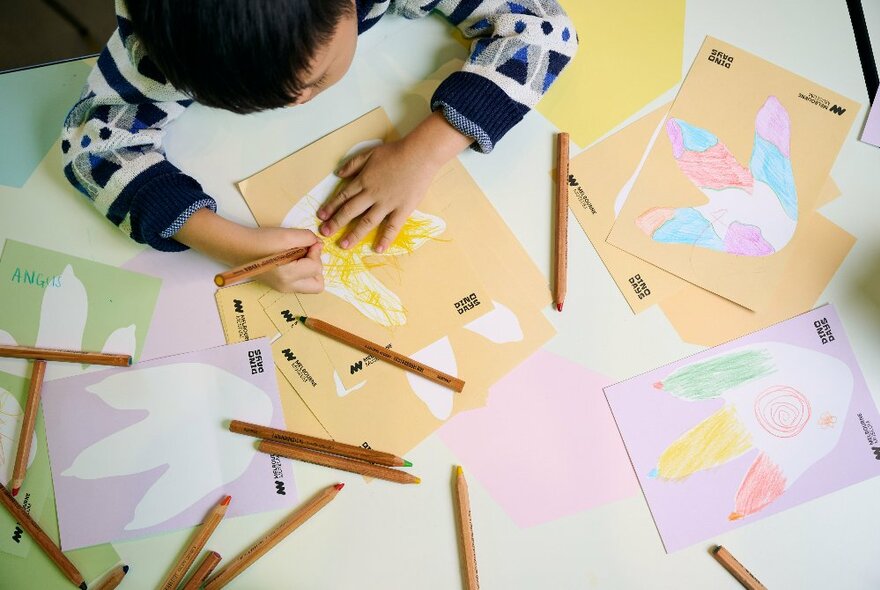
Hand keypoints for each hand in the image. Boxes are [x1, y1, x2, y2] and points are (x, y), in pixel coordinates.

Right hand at [175, 209, 324, 292]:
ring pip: (310, 285)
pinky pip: (301, 282)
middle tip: (306, 252)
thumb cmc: (260, 240)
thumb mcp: (287, 235)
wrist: (238, 247)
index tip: (309, 243)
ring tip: (299, 255)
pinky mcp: (280, 286)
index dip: (316, 252)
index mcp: (288, 275)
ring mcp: (283, 288)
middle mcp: (287, 286)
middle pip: (318, 284)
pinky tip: (293, 259)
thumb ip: (308, 238)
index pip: (316, 267)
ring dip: (310, 270)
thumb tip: (318, 244)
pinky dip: (303, 272)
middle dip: (316, 266)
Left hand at [316, 111, 472, 251]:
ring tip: (344, 245)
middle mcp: (372, 194)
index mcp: (363, 180)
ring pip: (367, 222)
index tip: (321, 217)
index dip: (331, 206)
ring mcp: (387, 204)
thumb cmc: (396, 152)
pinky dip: (385, 238)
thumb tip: (338, 174)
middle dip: (336, 223)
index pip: (343, 196)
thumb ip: (353, 164)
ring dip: (354, 234)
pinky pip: (392, 227)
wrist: (419, 155)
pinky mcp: (402, 209)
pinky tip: (378, 249)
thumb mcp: (370, 153)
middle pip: (350, 211)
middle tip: (325, 233)